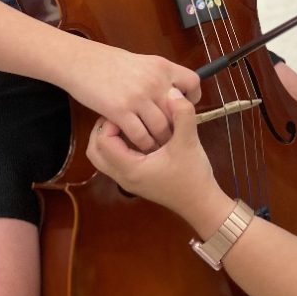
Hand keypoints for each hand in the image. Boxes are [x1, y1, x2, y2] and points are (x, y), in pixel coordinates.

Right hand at [59, 41, 200, 152]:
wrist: (81, 61)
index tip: (184, 109)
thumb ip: (159, 77)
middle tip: (172, 138)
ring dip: (160, 141)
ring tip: (157, 147)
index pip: (192, 83)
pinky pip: (140, 136)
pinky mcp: (120, 111)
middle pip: (178, 113)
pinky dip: (143, 145)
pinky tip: (139, 147)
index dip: (192, 98)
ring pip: (162, 129)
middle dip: (176, 129)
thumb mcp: (142, 62)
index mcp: (162, 67)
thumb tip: (173, 93)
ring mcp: (138, 97)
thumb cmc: (109, 62)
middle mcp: (155, 81)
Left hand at [87, 92, 231, 232]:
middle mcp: (123, 176)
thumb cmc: (193, 176)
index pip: (103, 142)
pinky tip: (139, 134)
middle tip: (120, 115)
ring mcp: (128, 180)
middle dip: (102, 130)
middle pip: (95, 152)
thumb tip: (173, 92)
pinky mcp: (136, 179)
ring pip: (103, 158)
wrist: (201, 203)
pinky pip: (116, 160)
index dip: (110, 122)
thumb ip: (182, 115)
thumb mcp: (189, 142)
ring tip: (128, 123)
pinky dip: (119, 146)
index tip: (128, 110)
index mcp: (131, 168)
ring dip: (109, 139)